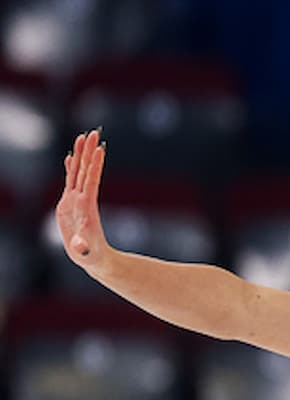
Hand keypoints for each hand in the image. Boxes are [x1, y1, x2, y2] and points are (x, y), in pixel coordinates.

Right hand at [56, 128, 112, 271]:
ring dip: (80, 155)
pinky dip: (70, 169)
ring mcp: (75, 200)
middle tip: (92, 133)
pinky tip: (71, 157)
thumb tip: (80, 248)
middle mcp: (82, 199)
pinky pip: (70, 181)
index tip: (100, 149)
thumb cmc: (89, 255)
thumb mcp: (85, 252)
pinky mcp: (69, 203)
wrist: (91, 256)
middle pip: (85, 171)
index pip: (91, 180)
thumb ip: (81, 248)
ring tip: (83, 137)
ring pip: (77, 173)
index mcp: (86, 206)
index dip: (94, 165)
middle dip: (88, 152)